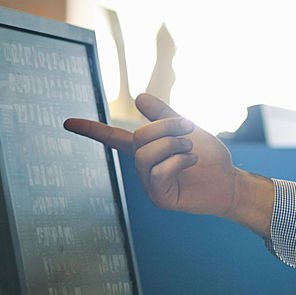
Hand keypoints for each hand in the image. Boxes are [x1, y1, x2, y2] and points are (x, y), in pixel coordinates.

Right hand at [64, 93, 238, 217]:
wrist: (228, 180)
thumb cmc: (208, 156)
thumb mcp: (185, 127)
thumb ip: (163, 114)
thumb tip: (138, 97)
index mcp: (146, 149)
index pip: (113, 137)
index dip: (91, 130)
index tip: (66, 122)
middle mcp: (142, 167)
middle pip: (138, 137)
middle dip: (167, 128)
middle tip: (188, 130)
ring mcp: (149, 184)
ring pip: (147, 154)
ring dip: (175, 145)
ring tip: (191, 150)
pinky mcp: (159, 197)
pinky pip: (160, 171)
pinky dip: (180, 161)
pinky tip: (192, 162)